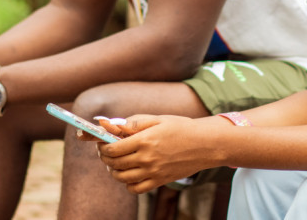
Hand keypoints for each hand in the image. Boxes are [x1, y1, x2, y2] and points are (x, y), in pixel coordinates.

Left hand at [97, 114, 214, 193]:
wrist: (205, 144)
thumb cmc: (181, 128)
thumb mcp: (158, 119)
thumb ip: (134, 122)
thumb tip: (112, 124)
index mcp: (145, 140)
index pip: (113, 148)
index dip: (102, 146)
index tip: (101, 142)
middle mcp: (147, 158)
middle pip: (114, 163)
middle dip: (104, 157)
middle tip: (105, 151)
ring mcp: (153, 172)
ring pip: (121, 177)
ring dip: (113, 170)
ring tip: (115, 162)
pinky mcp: (159, 181)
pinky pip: (136, 188)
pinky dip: (127, 183)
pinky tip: (129, 173)